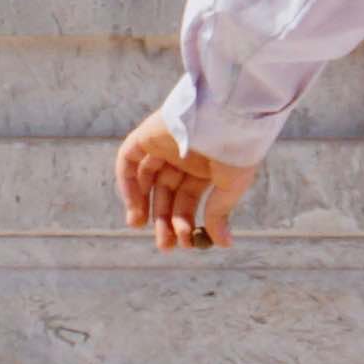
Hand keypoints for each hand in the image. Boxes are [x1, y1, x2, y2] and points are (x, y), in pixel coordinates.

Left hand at [117, 108, 254, 252]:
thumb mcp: (230, 187)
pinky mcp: (147, 134)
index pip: (188, 198)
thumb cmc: (236, 151)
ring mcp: (164, 144)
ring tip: (139, 226)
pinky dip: (127, 182)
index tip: (185, 242)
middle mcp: (184, 155)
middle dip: (164, 219)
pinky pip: (129, 159)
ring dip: (142, 204)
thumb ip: (219, 213)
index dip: (184, 222)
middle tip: (165, 245)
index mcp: (206, 167)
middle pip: (167, 193)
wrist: (229, 117)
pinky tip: (133, 205)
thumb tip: (224, 244)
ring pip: (147, 179)